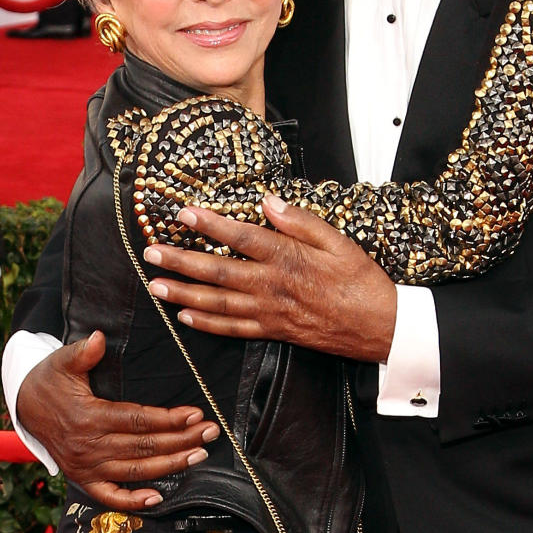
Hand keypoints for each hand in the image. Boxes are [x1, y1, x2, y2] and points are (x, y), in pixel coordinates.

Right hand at [15, 330, 219, 509]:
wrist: (26, 406)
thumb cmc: (51, 380)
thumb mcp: (62, 361)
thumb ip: (83, 352)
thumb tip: (99, 338)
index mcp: (89, 416)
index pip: (137, 420)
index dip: (168, 419)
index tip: (195, 414)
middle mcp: (90, 446)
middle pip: (144, 446)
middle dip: (181, 440)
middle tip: (211, 432)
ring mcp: (87, 466)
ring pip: (135, 470)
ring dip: (170, 465)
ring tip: (199, 455)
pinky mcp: (83, 479)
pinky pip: (109, 496)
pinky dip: (132, 501)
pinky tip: (157, 498)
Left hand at [143, 197, 397, 361]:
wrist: (381, 326)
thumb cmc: (362, 281)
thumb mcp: (339, 241)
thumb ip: (300, 221)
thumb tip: (268, 201)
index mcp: (288, 258)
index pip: (239, 237)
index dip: (208, 225)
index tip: (183, 213)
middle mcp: (272, 286)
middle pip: (217, 272)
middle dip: (180, 261)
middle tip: (151, 253)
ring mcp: (270, 312)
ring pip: (217, 303)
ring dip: (183, 294)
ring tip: (156, 286)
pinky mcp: (274, 331)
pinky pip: (233, 329)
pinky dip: (207, 324)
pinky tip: (187, 318)